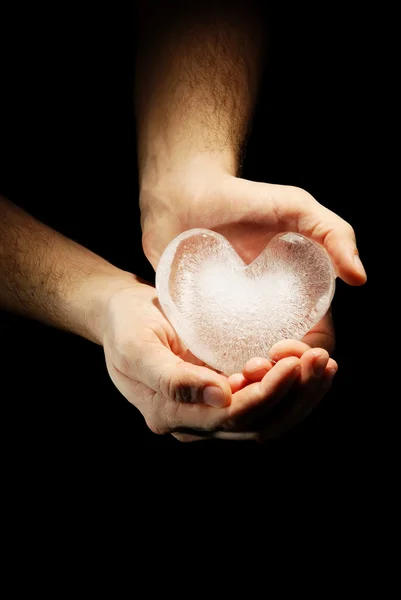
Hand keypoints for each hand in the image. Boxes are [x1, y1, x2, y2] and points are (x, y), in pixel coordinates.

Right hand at [101, 280, 336, 441]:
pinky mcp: (226, 394)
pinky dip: (294, 390)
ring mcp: (212, 410)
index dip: (265, 396)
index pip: (229, 418)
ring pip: (267, 420)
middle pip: (256, 425)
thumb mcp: (137, 345)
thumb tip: (221, 396)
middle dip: (293, 395)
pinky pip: (266, 403)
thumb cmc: (126, 324)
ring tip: (323, 363)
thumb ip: (172, 377)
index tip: (291, 364)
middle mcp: (195, 420)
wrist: (123, 315)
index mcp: (168, 413)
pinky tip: (313, 369)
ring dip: (300, 396)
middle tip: (318, 358)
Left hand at [139, 166, 365, 436]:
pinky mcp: (205, 326)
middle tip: (257, 368)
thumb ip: (333, 233)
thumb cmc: (241, 199)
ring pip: (253, 369)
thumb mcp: (294, 207)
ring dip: (252, 383)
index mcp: (300, 295)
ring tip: (237, 376)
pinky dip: (220, 376)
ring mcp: (237, 323)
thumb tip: (360, 279)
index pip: (316, 340)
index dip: (308, 355)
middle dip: (280, 377)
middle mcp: (271, 314)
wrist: (183, 197)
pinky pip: (215, 360)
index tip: (285, 352)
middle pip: (285, 363)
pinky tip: (213, 378)